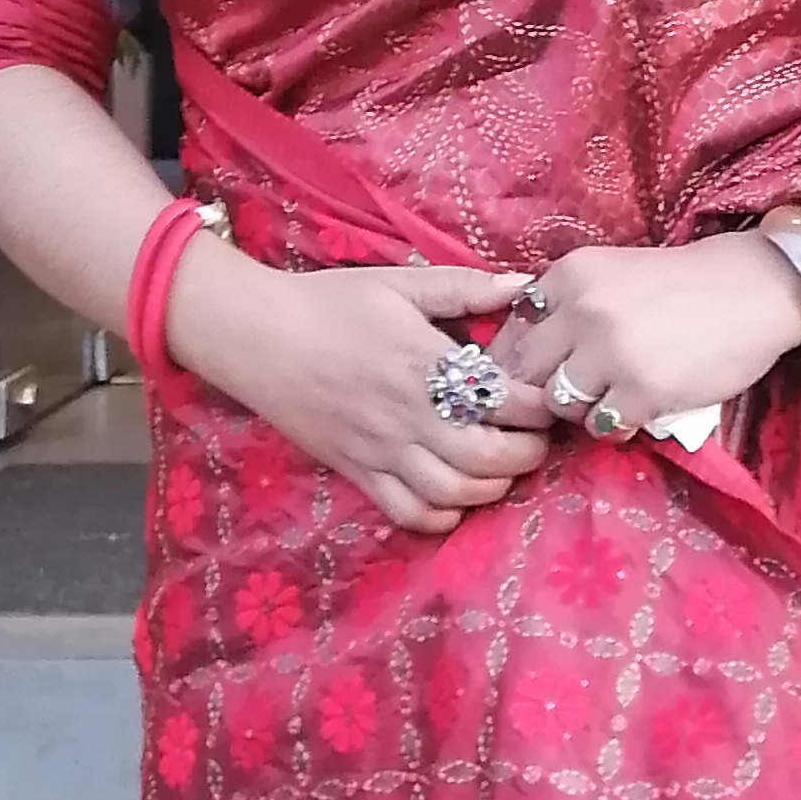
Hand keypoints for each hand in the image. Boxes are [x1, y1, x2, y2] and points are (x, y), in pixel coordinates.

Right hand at [171, 248, 552, 535]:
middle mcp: (409, 416)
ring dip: (492, 487)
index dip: (538, 406)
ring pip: (455, 493)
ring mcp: (382, 451)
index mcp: (426, 365)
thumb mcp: (400, 283)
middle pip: (490, 459)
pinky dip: (442, 516)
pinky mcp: (358, 472)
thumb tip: (524, 283)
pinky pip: (409, 513)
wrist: (255, 335)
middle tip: (535, 438)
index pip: (506, 401)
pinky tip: (455, 496)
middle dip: (526, 454)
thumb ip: (464, 287)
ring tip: (501, 466)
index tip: (545, 398)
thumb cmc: (330, 303)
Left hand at [498, 235, 800, 440]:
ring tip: (606, 401)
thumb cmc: (683, 285)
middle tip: (563, 398)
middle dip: (537, 390)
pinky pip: (601, 426)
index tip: (529, 376)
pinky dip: (613, 426)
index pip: (512, 329)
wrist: (754, 290)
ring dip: (577, 410)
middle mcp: (583, 309)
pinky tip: (633, 412)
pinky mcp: (643, 389)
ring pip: (558, 402)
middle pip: (525, 369)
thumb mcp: (612, 274)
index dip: (513, 360)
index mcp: (571, 275)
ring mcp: (611, 351)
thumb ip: (566, 305)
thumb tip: (515, 355)